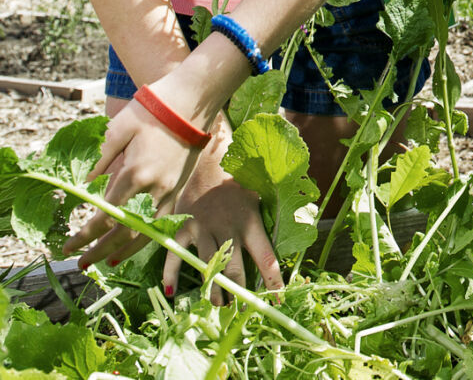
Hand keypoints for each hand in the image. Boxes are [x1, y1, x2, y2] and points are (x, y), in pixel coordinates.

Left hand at [64, 74, 212, 266]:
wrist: (192, 101)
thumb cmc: (152, 110)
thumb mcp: (117, 129)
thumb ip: (97, 160)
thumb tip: (79, 187)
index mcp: (135, 174)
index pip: (105, 216)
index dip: (85, 236)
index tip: (68, 246)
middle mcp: (154, 189)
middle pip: (125, 233)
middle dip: (100, 251)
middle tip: (81, 264)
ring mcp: (169, 191)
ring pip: (146, 233)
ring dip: (124, 251)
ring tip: (106, 263)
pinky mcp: (178, 188)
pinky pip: (161, 223)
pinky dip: (146, 238)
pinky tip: (134, 243)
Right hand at [163, 144, 281, 302]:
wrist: (210, 160)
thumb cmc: (241, 183)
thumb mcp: (262, 195)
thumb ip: (275, 216)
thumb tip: (301, 229)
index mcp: (251, 220)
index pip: (265, 256)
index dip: (273, 280)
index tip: (277, 300)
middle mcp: (227, 226)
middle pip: (234, 267)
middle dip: (239, 292)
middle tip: (242, 311)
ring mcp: (203, 227)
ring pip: (207, 264)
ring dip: (212, 288)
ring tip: (218, 305)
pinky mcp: (184, 226)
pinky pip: (175, 253)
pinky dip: (171, 272)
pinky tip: (171, 291)